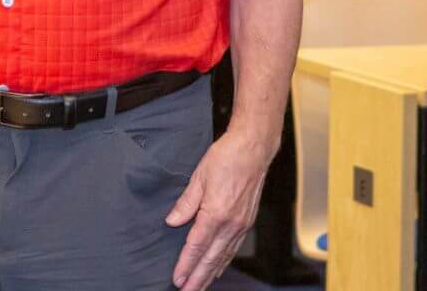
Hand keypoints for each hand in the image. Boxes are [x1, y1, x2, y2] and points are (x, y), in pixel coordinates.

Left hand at [165, 130, 276, 289]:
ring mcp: (241, 224)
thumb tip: (173, 221)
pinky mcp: (247, 221)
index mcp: (215, 214)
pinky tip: (218, 267)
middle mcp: (231, 224)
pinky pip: (234, 248)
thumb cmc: (227, 158)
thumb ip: (185, 203)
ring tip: (200, 286)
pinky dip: (224, 261)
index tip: (177, 279)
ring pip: (224, 257)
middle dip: (198, 278)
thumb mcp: (199, 177)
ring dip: (211, 274)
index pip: (196, 247)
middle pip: (211, 259)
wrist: (253, 149)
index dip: (186, 265)